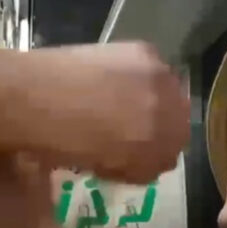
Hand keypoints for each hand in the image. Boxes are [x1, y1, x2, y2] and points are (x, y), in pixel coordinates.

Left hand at [2, 42, 189, 183]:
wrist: (42, 99)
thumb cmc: (70, 143)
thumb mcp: (112, 170)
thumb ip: (142, 168)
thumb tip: (150, 161)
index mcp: (164, 149)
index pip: (173, 153)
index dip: (155, 151)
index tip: (137, 149)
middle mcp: (173, 115)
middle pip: (179, 122)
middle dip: (159, 124)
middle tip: (130, 125)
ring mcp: (163, 82)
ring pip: (169, 93)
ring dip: (153, 97)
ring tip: (119, 98)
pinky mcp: (146, 54)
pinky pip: (154, 67)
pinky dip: (139, 74)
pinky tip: (113, 77)